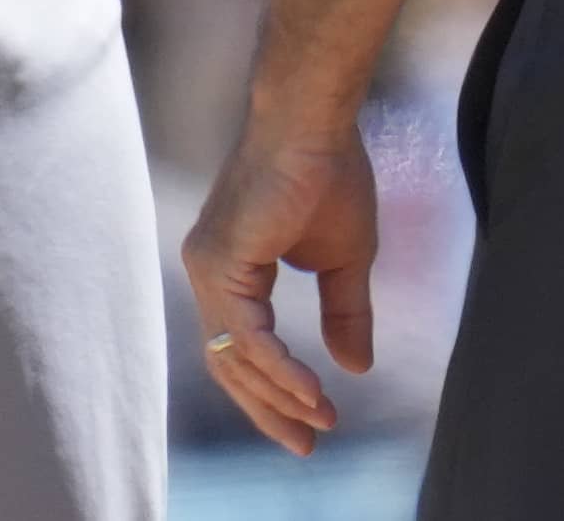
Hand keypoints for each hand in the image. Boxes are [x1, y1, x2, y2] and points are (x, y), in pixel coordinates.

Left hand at [182, 116, 378, 455]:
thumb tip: (355, 368)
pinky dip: (279, 368)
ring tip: (319, 422)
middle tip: (309, 443)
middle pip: (231, 363)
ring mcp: (208, 266)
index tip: (315, 422)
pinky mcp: (221, 262)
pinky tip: (311, 392)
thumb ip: (344, 312)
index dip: (277, 389)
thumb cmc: (330, 173)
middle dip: (270, 408)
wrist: (317, 120)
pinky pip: (246, 335)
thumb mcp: (346, 259)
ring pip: (234, 356)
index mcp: (233, 268)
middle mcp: (209, 269)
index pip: (244, 347)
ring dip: (279, 396)